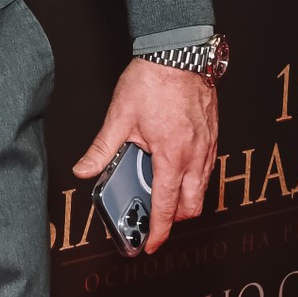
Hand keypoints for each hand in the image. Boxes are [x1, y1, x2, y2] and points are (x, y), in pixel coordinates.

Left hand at [73, 60, 217, 253]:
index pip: (165, 206)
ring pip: (202, 188)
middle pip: (191, 205)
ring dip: (185, 198)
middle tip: (155, 217)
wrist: (178, 52)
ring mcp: (208, 145)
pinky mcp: (213, 134)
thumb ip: (102, 149)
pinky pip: (208, 168)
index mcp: (172, 156)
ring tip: (163, 193)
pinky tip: (177, 167)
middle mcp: (195, 155)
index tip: (150, 244)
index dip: (158, 231)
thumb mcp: (119, 117)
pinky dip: (195, 178)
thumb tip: (84, 170)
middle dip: (174, 218)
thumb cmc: (152, 80)